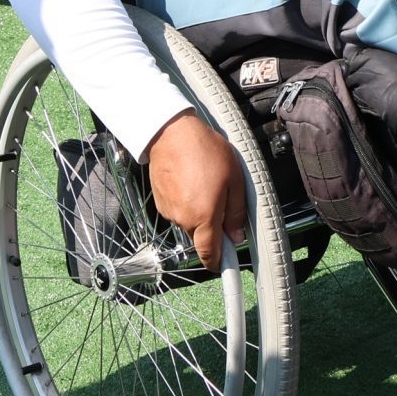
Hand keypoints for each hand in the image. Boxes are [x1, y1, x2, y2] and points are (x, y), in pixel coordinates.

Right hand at [145, 110, 246, 273]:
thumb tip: (236, 235)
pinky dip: (186, 201)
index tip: (224, 263)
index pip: (209, 253)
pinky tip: (190, 180)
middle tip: (221, 197)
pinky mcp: (159, 202)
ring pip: (189, 221)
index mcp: (203, 216)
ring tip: (204, 182)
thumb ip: (236, 212)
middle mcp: (183, 219)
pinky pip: (178, 210)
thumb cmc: (204, 150)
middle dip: (212, 224)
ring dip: (198, 210)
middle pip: (201, 235)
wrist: (171, 132)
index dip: (217, 262)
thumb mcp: (234, 179)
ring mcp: (168, 211)